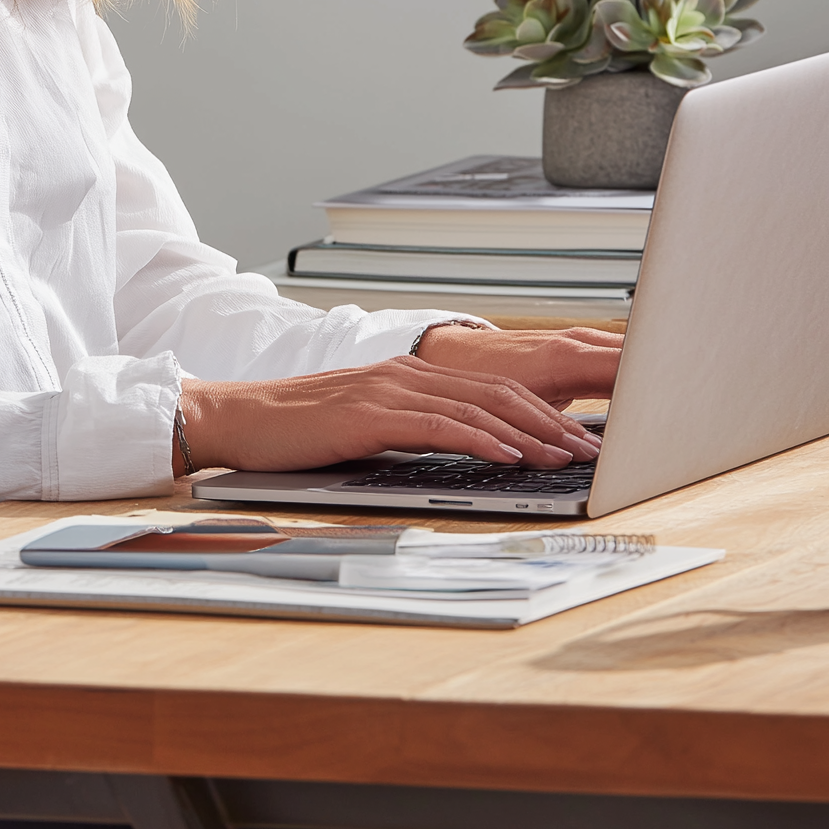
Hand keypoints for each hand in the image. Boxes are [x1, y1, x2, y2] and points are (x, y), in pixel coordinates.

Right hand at [178, 324, 619, 476]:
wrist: (237, 417)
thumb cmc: (294, 428)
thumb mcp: (365, 424)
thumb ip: (411, 428)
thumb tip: (461, 451)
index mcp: (407, 374)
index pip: (492, 387)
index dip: (542, 410)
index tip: (577, 435)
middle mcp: (404, 373)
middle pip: (498, 390)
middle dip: (552, 421)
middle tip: (591, 448)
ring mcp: (388, 390)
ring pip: (477, 405)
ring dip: (529, 433)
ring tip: (564, 456)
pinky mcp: (370, 414)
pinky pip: (439, 425)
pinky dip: (481, 439)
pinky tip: (508, 455)